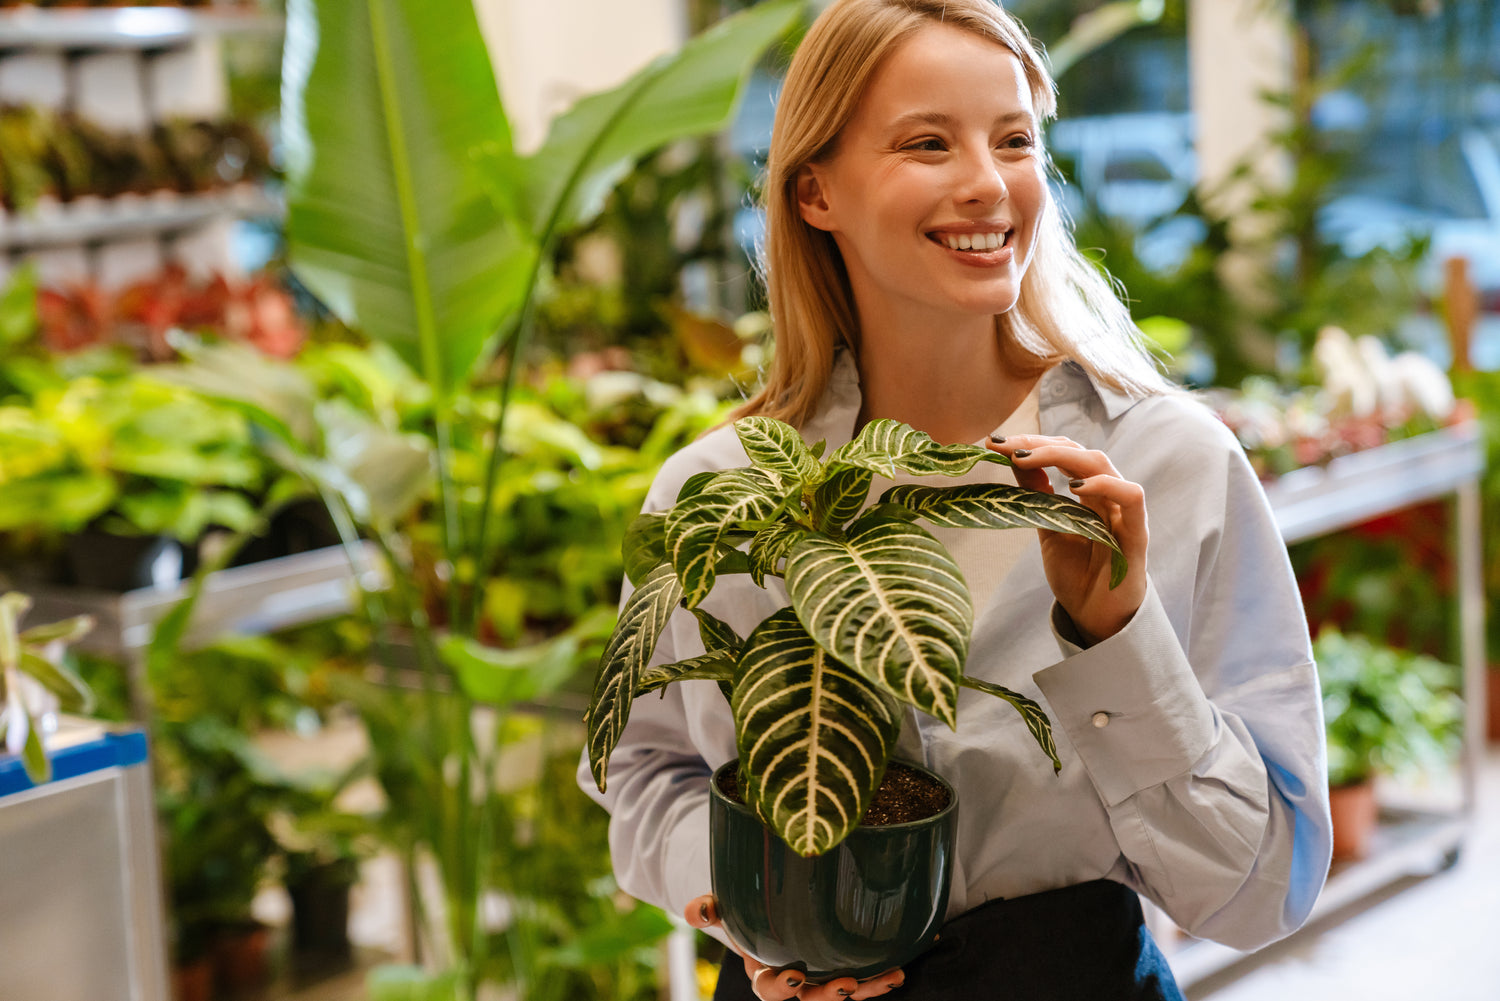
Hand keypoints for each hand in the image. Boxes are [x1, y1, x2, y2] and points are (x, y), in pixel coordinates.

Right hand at [685, 895, 904, 999]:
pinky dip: (882, 975)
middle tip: (845, 986)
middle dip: (828, 997)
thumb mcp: (726, 905)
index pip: (769, 988)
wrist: (767, 902)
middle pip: (810, 999)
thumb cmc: (745, 906)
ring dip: (867, 989)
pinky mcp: (844, 965)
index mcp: (764, 970)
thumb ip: (710, 908)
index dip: (780, 987)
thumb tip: (695, 912)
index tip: (793, 975)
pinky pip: (865, 976)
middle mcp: (795, 980)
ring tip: (889, 978)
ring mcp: (821, 976)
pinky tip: (900, 967)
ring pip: (844, 992)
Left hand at [986, 434, 1147, 643]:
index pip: (1064, 453)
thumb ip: (1036, 496)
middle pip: (1080, 452)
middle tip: (1007, 446)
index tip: (997, 442)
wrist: (1095, 618)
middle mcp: (1107, 495)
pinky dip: (1106, 485)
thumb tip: (1013, 458)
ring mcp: (1123, 512)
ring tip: (1029, 458)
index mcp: (1088, 493)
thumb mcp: (1048, 528)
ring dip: (1064, 456)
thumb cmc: (1076, 574)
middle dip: (1042, 444)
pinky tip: (1076, 487)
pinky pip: (1131, 497)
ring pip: (1102, 465)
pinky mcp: (1136, 535)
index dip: (1034, 443)